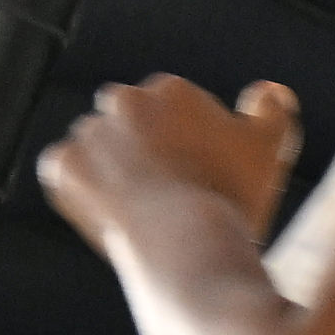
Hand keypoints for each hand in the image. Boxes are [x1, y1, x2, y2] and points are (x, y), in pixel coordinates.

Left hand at [36, 75, 302, 258]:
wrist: (182, 244)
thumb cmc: (230, 197)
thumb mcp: (270, 149)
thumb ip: (273, 112)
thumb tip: (269, 91)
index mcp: (171, 90)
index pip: (173, 113)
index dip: (185, 148)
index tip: (194, 181)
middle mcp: (123, 99)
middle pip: (132, 123)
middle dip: (142, 149)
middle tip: (163, 195)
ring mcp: (89, 132)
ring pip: (98, 147)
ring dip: (109, 167)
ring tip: (135, 209)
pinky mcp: (62, 165)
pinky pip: (65, 171)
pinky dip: (78, 187)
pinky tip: (105, 211)